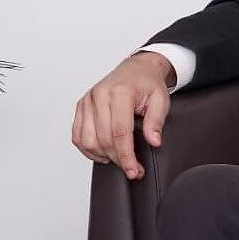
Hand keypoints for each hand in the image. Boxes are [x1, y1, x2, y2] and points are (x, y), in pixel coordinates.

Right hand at [71, 51, 175, 179]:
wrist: (136, 69)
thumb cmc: (147, 84)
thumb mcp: (160, 100)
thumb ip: (156, 121)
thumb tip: (154, 141)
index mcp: (119, 92)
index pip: (119, 132)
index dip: (126, 155)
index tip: (133, 170)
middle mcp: (99, 95)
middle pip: (103, 139)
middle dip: (118, 159)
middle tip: (132, 169)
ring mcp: (87, 101)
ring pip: (88, 140)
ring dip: (103, 156)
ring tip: (118, 159)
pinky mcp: (81, 107)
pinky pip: (77, 136)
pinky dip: (88, 149)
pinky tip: (102, 153)